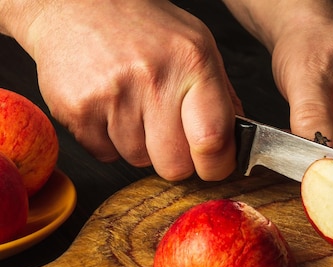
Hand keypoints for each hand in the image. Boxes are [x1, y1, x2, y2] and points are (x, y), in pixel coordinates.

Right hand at [14, 0, 242, 180]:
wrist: (75, 3)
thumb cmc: (142, 26)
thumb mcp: (197, 46)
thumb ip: (222, 96)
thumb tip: (237, 142)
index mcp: (192, 62)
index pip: (213, 140)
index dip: (216, 165)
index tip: (213, 164)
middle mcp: (153, 78)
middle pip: (175, 166)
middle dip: (175, 159)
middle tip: (169, 135)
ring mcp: (112, 94)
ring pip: (139, 161)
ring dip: (140, 146)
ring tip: (133, 107)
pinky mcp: (77, 108)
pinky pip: (105, 155)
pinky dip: (108, 142)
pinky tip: (109, 108)